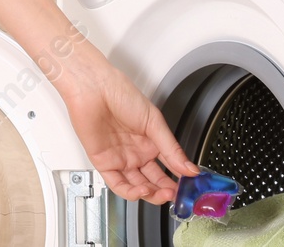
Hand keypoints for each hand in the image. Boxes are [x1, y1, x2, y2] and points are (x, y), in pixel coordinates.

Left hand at [56, 46, 199, 205]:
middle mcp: (136, 152)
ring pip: (137, 186)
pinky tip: (142, 191)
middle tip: (176, 194)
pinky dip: (130, 192)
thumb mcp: (154, 121)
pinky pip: (118, 184)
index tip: (189, 186)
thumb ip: (171, 148)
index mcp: (150, 141)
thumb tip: (189, 167)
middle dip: (165, 190)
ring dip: (150, 194)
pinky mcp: (104, 163)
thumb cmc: (120, 93)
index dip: (178, 178)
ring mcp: (121, 158)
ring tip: (162, 194)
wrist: (94, 89)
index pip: (168, 166)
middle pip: (153, 180)